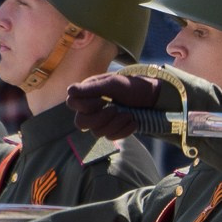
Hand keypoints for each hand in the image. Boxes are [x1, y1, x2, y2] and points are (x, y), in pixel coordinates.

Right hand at [69, 64, 185, 138]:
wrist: (152, 98)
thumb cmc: (132, 86)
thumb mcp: (113, 84)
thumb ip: (92, 88)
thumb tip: (69, 91)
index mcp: (88, 92)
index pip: (72, 103)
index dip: (86, 104)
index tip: (102, 99)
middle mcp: (91, 107)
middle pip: (81, 123)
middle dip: (100, 118)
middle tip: (115, 109)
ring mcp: (101, 120)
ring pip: (96, 133)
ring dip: (115, 124)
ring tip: (128, 114)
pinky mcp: (112, 130)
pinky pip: (111, 138)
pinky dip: (124, 130)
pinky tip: (133, 121)